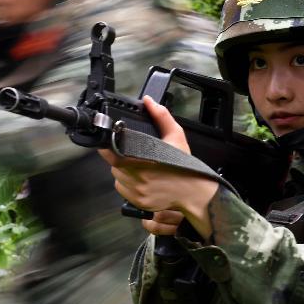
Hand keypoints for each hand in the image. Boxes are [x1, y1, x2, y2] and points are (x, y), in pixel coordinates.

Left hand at [99, 96, 216, 239]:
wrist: (195, 192)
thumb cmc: (185, 165)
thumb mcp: (176, 136)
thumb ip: (161, 116)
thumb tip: (148, 101)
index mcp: (143, 160)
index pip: (111, 152)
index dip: (108, 146)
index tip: (110, 141)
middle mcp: (138, 178)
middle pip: (114, 164)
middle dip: (119, 157)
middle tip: (132, 154)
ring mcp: (137, 192)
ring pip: (117, 178)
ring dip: (123, 171)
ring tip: (139, 166)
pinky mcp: (138, 202)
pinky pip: (123, 190)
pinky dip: (127, 184)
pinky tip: (141, 179)